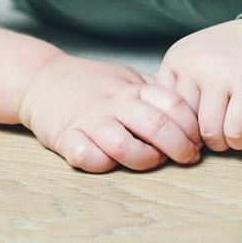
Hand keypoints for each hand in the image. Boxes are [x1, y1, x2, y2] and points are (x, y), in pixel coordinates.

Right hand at [18, 52, 201, 172]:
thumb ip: (154, 91)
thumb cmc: (91, 83)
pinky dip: (101, 164)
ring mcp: (90, 119)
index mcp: (132, 87)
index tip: (198, 141)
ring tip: (154, 162)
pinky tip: (111, 164)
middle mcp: (114, 102)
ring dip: (146, 160)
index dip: (192, 125)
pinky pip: (86, 156)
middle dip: (180, 148)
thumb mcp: (126, 77)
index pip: (173, 103)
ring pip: (124, 146)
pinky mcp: (66, 136)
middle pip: (157, 126)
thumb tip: (189, 110)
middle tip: (189, 159)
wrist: (42, 78)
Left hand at [153, 19, 241, 152]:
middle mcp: (194, 65)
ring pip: (210, 132)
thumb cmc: (228, 56)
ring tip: (229, 134)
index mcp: (176, 59)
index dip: (180, 127)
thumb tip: (163, 129)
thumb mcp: (193, 59)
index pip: (164, 111)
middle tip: (214, 133)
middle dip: (200, 138)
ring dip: (221, 143)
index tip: (194, 128)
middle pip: (185, 124)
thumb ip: (176, 86)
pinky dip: (240, 141)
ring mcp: (220, 75)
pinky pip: (235, 132)